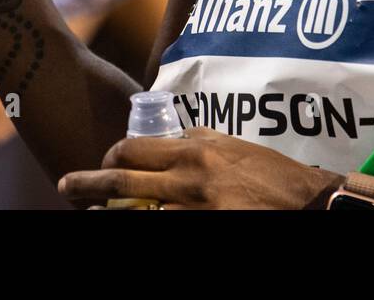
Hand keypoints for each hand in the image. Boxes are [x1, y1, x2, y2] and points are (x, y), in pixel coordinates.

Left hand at [57, 128, 340, 209]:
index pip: (133, 149)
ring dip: (108, 216)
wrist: (307, 205)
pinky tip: (129, 225)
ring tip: (90, 215)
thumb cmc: (271, 174)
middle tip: (66, 188)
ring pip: (134, 216)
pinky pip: (161, 231)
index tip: (104, 159)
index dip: (111, 155)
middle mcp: (188, 182)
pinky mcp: (204, 232)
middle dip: (87, 186)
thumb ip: (197, 140)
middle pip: (121, 182)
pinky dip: (141, 227)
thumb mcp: (232, 145)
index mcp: (194, 152)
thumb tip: (168, 139)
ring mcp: (193, 214)